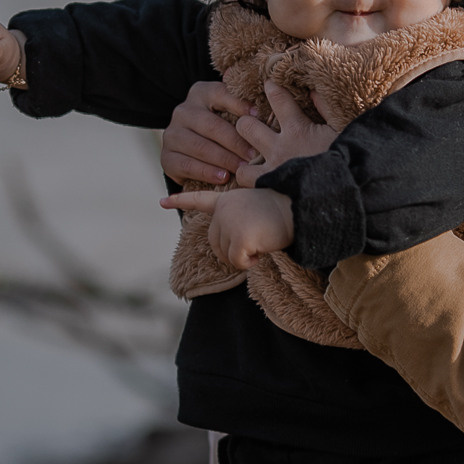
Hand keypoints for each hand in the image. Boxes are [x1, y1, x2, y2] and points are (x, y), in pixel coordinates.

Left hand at [160, 188, 293, 268]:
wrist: (301, 207)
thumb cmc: (286, 209)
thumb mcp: (256, 207)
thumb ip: (238, 220)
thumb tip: (235, 248)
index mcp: (228, 200)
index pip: (200, 200)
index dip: (181, 201)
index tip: (162, 201)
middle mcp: (224, 210)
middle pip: (215, 243)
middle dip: (234, 251)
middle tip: (256, 241)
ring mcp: (229, 223)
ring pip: (226, 255)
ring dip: (244, 257)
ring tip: (262, 239)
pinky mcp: (238, 238)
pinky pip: (238, 263)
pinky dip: (250, 263)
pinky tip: (263, 249)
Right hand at [161, 81, 255, 184]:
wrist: (195, 155)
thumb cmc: (224, 132)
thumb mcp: (232, 115)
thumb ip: (244, 110)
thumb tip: (262, 114)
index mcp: (201, 93)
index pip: (220, 94)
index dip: (239, 105)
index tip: (258, 117)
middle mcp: (183, 111)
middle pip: (211, 125)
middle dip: (235, 142)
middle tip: (255, 155)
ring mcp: (172, 134)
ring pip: (199, 146)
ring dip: (224, 159)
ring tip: (242, 169)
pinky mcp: (166, 157)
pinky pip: (187, 165)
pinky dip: (207, 172)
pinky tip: (223, 177)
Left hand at [234, 82, 339, 187]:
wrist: (342, 192)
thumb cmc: (347, 161)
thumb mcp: (342, 130)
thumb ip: (327, 108)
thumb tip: (314, 91)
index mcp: (298, 129)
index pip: (278, 100)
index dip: (271, 89)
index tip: (269, 85)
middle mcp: (279, 146)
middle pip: (246, 125)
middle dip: (246, 122)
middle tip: (252, 125)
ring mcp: (271, 166)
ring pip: (240, 150)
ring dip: (243, 149)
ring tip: (250, 151)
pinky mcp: (267, 185)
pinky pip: (244, 176)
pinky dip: (246, 174)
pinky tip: (253, 172)